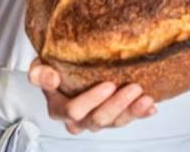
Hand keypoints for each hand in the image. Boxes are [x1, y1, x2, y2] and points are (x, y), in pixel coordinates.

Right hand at [28, 59, 155, 133]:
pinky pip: (127, 119)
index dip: (92, 100)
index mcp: (59, 109)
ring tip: (145, 97)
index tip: (108, 84)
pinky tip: (150, 106)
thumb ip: (39, 73)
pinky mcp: (113, 118)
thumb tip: (50, 76)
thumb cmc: (54, 69)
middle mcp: (78, 120)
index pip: (74, 110)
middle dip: (117, 104)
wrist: (65, 73)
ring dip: (132, 110)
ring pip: (115, 122)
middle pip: (98, 119)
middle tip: (133, 87)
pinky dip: (140, 113)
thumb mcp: (40, 66)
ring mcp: (96, 120)